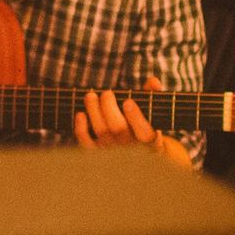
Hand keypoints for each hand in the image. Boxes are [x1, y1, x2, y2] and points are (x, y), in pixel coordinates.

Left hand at [74, 75, 190, 167]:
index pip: (145, 134)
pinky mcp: (97, 152)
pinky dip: (81, 128)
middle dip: (109, 108)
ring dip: (93, 111)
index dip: (136, 118)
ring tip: (91, 95)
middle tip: (107, 93)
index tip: (128, 101)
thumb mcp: (151, 110)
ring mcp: (113, 151)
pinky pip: (86, 143)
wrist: (133, 149)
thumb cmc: (142, 122)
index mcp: (149, 140)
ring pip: (101, 132)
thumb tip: (153, 81)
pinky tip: (81, 114)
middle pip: (118, 129)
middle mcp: (131, 147)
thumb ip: (153, 95)